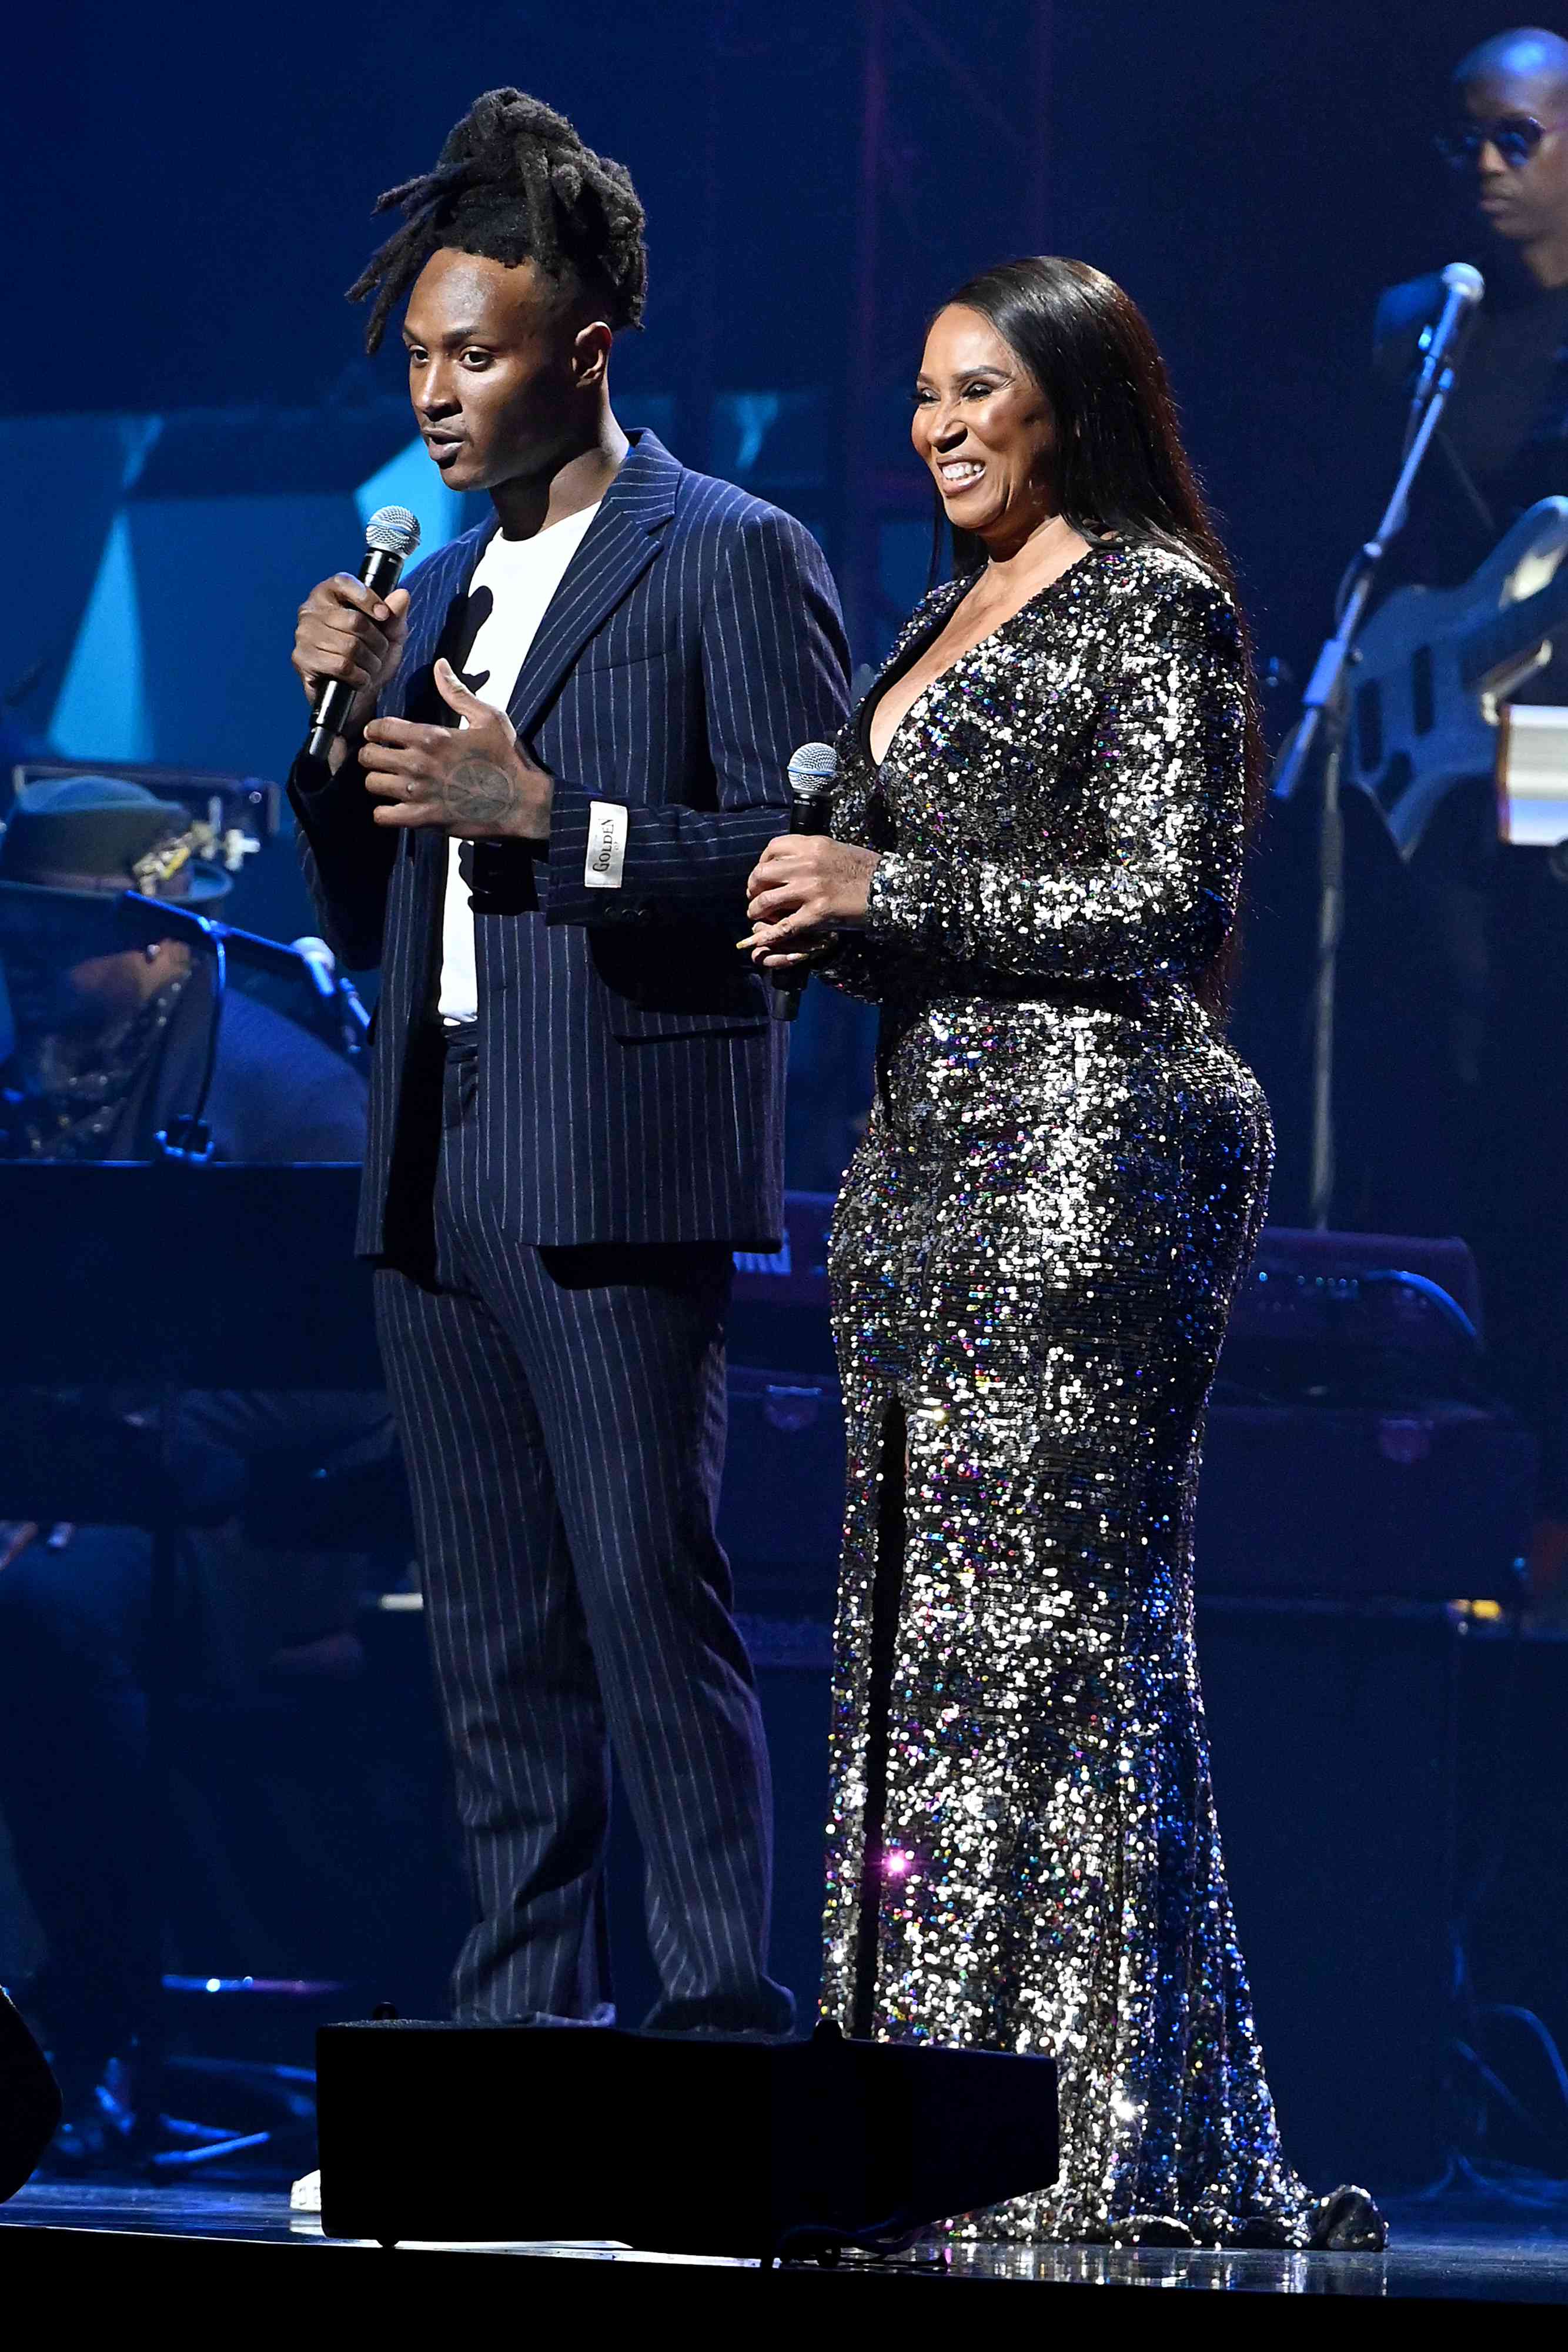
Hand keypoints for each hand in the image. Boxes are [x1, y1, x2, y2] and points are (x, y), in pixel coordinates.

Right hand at [292, 574, 410, 769]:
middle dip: (377, 642)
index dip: (368, 599)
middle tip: (379, 653)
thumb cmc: (370, 657)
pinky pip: (341, 666)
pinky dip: (359, 676)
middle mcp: (310, 610)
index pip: (344, 583)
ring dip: (370, 662)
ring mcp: (303, 635)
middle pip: (354, 621)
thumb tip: (402, 595)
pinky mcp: (301, 660)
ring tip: (370, 668)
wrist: (358, 695)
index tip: (384, 616)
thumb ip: (395, 615)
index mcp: (328, 594)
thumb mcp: (390, 635)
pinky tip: (360, 679)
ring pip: (349, 646)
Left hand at [359, 659, 553, 839]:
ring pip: (372, 785)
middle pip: (368, 756)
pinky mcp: (424, 819)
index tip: (379, 735)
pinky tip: (395, 808)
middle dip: (371, 755)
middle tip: (382, 759)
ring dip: (377, 783)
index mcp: (431, 736)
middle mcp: (419, 763)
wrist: (524, 803)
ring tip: (389, 783)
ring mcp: (419, 793)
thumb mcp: (488, 718)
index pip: (379, 728)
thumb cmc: (508, 759)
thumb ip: (457, 692)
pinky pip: (383, 817)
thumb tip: (440, 665)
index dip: (375, 730)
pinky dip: (384, 813)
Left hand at [743, 835, 879, 964]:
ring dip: (756, 910)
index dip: (762, 863)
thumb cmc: (867, 870)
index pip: (773, 848)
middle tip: (755, 897)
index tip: (763, 873)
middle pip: (762, 874)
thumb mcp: (837, 850)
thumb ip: (812, 853)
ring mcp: (810, 889)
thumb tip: (791, 861)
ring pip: (766, 900)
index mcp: (812, 845)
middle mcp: (806, 864)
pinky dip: (767, 935)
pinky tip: (759, 940)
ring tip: (757, 915)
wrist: (890, 889)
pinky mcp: (816, 914)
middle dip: (753, 888)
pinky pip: (783, 927)